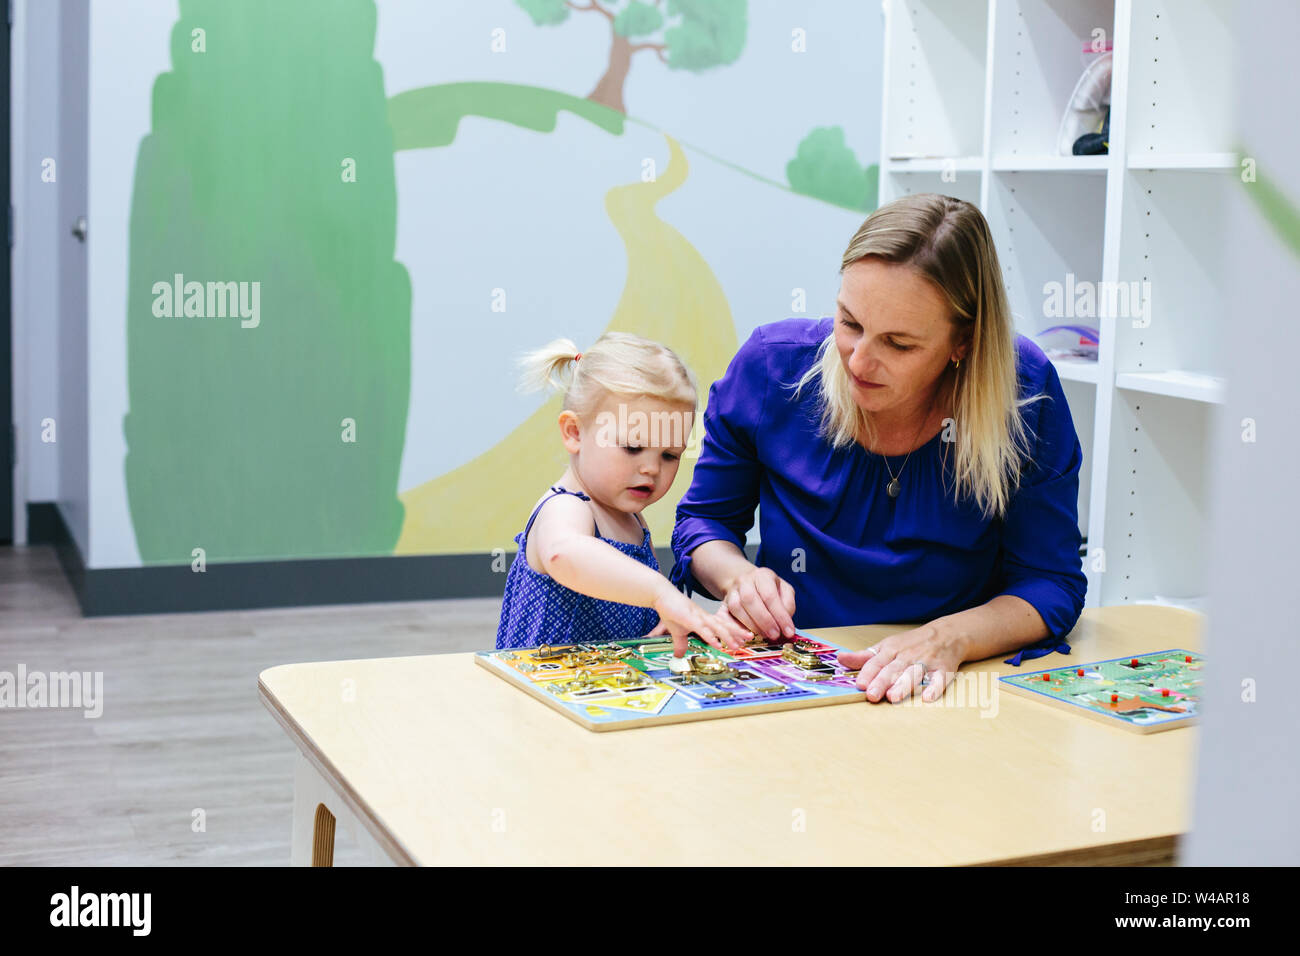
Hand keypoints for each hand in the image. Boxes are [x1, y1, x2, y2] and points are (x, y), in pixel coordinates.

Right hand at [647, 588, 751, 655]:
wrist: (661, 595)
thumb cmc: (670, 610)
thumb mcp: (677, 631)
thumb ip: (680, 643)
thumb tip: (678, 655)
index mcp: (703, 619)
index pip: (722, 625)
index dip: (733, 631)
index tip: (743, 638)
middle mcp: (704, 617)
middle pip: (724, 625)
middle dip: (737, 632)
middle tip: (750, 638)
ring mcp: (698, 617)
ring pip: (717, 627)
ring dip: (728, 636)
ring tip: (738, 645)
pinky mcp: (689, 619)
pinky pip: (703, 630)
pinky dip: (711, 638)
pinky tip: (718, 645)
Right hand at [720, 566, 797, 642]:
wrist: (748, 584)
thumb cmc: (770, 589)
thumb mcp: (784, 591)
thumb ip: (787, 605)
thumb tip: (785, 623)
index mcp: (762, 575)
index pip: (769, 595)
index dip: (780, 615)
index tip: (788, 631)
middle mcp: (744, 580)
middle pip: (750, 600)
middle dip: (764, 621)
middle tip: (775, 635)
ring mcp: (732, 591)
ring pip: (736, 608)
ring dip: (751, 625)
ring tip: (764, 635)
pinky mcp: (724, 603)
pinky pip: (726, 616)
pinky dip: (736, 629)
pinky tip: (746, 637)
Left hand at [836, 621, 964, 703]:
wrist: (947, 633)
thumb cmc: (911, 643)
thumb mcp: (887, 646)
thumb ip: (864, 656)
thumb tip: (840, 659)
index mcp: (892, 649)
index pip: (877, 661)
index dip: (868, 673)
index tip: (859, 684)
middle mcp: (907, 656)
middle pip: (893, 669)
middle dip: (882, 682)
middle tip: (872, 695)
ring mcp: (926, 662)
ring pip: (913, 674)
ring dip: (903, 685)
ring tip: (893, 697)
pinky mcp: (944, 669)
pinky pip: (940, 679)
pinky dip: (935, 687)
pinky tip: (928, 697)